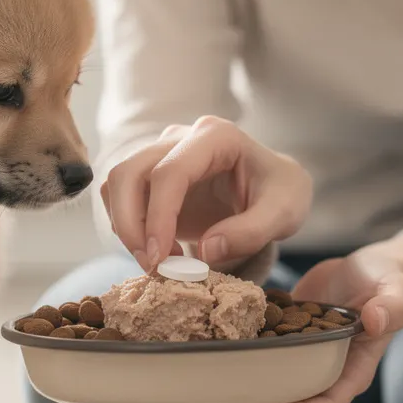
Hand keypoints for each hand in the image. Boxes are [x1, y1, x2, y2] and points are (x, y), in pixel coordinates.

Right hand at [100, 116, 311, 271]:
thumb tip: (206, 252)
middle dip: (129, 223)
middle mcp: (181, 137)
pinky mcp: (152, 176)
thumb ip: (252, 231)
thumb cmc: (281, 194)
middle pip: (128, 172)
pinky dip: (129, 228)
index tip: (160, 258)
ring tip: (159, 262)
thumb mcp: (285, 213)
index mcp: (216, 136)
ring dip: (125, 227)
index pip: (170, 172)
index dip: (158, 217)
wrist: (274, 190)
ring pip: (117, 183)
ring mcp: (162, 153)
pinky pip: (121, 198)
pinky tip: (160, 251)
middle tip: (151, 265)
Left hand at [194, 252, 402, 402]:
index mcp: (351, 372)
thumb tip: (376, 320)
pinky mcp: (282, 349)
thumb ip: (391, 306)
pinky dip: (231, 368)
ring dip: (232, 398)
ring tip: (197, 397)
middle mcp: (323, 376)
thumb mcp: (396, 290)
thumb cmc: (386, 281)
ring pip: (265, 393)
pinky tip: (202, 361)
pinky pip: (256, 368)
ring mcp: (300, 365)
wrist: (366, 271)